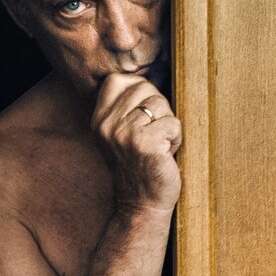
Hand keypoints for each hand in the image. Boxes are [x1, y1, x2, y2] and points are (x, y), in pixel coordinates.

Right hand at [92, 73, 181, 214]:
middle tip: (154, 133)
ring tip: (159, 145)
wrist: (141, 203)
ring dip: (168, 125)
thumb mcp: (120, 133)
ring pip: (160, 105)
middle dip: (158, 108)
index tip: (143, 114)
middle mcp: (107, 123)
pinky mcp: (144, 143)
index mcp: (98, 118)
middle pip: (145, 88)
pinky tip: (164, 154)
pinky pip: (173, 124)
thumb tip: (154, 71)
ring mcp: (124, 133)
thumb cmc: (139, 164)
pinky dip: (176, 139)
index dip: (140, 90)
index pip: (119, 80)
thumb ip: (126, 106)